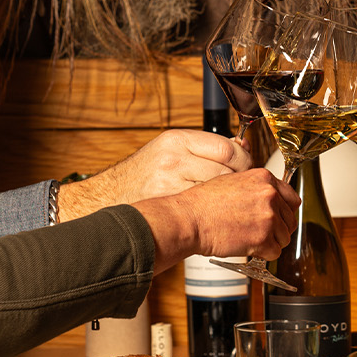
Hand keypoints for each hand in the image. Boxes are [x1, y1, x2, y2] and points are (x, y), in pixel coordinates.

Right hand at [58, 129, 250, 217]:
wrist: (110, 197)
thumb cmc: (143, 174)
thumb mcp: (172, 149)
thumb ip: (205, 148)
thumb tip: (242, 147)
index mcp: (177, 141)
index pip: (227, 149)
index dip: (243, 162)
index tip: (245, 170)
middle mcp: (173, 160)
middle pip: (226, 172)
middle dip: (238, 183)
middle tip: (238, 190)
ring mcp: (170, 185)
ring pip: (218, 194)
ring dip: (228, 201)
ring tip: (226, 203)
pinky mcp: (169, 207)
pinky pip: (204, 211)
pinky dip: (214, 214)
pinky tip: (213, 215)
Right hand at [135, 168, 298, 273]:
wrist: (190, 220)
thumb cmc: (203, 203)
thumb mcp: (233, 182)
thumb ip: (256, 189)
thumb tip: (270, 200)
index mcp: (264, 178)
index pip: (292, 198)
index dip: (285, 211)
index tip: (278, 218)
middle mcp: (270, 195)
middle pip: (290, 220)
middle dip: (277, 229)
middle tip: (259, 233)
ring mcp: (268, 217)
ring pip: (284, 237)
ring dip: (270, 242)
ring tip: (248, 239)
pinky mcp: (263, 238)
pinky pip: (275, 253)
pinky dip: (263, 254)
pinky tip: (247, 247)